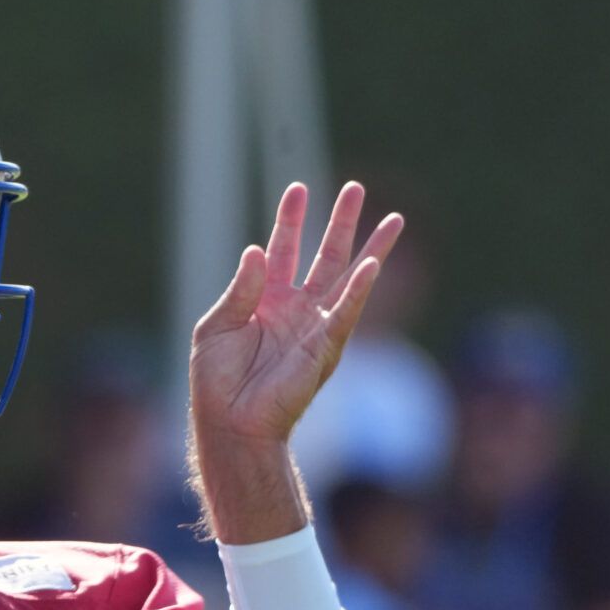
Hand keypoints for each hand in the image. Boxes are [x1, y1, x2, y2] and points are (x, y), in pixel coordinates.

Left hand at [189, 181, 402, 446]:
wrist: (230, 422)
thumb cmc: (216, 381)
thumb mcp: (215, 327)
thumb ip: (239, 289)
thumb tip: (256, 250)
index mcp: (265, 300)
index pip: (282, 250)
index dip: (291, 220)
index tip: (299, 189)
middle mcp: (295, 309)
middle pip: (324, 256)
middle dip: (341, 222)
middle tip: (356, 187)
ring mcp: (314, 326)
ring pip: (348, 279)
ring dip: (371, 250)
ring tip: (393, 219)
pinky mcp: (325, 347)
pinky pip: (346, 313)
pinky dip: (360, 290)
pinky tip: (374, 265)